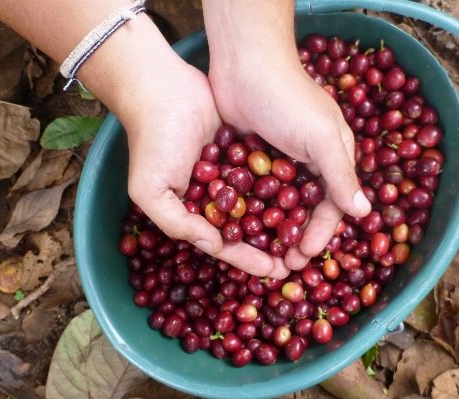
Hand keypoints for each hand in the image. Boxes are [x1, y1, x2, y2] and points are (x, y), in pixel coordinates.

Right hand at [117, 46, 290, 278]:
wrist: (162, 88)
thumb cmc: (151, 141)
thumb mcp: (150, 190)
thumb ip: (178, 223)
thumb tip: (216, 245)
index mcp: (194, 211)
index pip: (226, 242)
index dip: (248, 259)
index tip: (274, 272)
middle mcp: (216, 196)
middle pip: (249, 227)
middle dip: (272, 244)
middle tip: (300, 259)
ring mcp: (233, 173)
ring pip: (263, 203)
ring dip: (283, 219)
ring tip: (309, 234)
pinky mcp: (246, 150)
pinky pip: (268, 173)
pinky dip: (285, 187)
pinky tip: (307, 198)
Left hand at [204, 1, 371, 270]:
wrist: (245, 65)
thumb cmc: (288, 99)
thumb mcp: (320, 137)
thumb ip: (341, 175)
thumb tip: (364, 213)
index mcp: (332, 157)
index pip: (331, 205)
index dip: (319, 233)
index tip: (303, 256)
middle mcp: (308, 163)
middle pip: (305, 210)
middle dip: (296, 238)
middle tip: (282, 264)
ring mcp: (279, 162)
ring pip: (279, 206)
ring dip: (273, 231)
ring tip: (261, 254)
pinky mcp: (252, 159)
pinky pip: (255, 193)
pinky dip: (252, 212)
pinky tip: (240, 230)